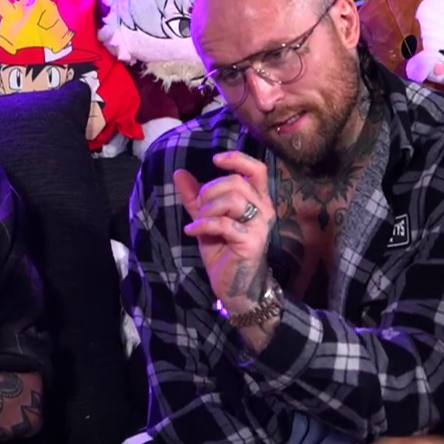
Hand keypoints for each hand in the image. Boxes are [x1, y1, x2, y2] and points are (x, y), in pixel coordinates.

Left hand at [175, 151, 273, 312]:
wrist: (232, 284)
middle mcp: (264, 209)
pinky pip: (224, 223)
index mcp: (257, 199)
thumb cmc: (223, 249)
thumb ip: (195, 197)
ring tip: (198, 221)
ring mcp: (260, 225)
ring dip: (208, 208)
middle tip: (199, 206)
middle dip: (211, 190)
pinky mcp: (251, 241)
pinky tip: (191, 232)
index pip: (257, 169)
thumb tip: (180, 173)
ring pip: (233, 200)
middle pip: (237, 182)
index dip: (237, 160)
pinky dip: (203, 225)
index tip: (215, 160)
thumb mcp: (206, 218)